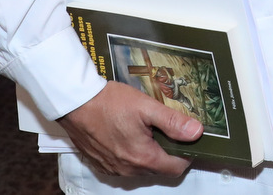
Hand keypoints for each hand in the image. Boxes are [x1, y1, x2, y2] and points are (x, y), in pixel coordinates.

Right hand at [58, 81, 203, 177]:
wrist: (76, 103)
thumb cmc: (110, 103)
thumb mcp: (147, 107)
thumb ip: (173, 122)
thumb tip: (197, 132)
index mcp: (143, 158)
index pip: (176, 168)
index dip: (186, 155)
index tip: (188, 139)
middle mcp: (128, 170)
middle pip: (160, 168)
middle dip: (168, 151)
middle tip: (167, 127)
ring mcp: (114, 169)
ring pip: (142, 167)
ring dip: (149, 152)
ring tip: (147, 127)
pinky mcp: (102, 164)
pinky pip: (125, 165)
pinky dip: (131, 153)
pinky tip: (129, 133)